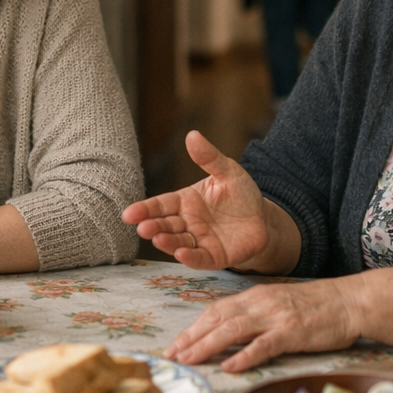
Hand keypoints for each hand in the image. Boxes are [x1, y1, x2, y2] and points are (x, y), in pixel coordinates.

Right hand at [123, 130, 275, 269]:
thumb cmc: (242, 195)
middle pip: (165, 224)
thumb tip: (192, 134)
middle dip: (153, 227)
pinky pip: (200, 258)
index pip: (161, 204)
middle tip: (143, 228)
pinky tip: (181, 253)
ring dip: (167, 242)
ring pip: (178, 242)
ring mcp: (200, 240)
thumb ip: (209, 157)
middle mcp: (188, 222)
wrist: (264, 220)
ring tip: (158, 239)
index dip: (145, 209)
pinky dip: (190, 257)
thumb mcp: (227, 171)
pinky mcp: (215, 256)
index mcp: (186, 201)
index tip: (129, 214)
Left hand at [165, 277, 363, 371]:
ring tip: (190, 360)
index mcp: (254, 297)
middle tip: (172, 356)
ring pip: (233, 329)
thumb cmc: (317, 307)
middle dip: (191, 338)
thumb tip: (230, 336)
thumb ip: (255, 317)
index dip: (193, 328)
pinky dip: (245, 355)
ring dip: (207, 345)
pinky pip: (265, 344)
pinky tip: (230, 366)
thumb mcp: (278, 305)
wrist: (350, 300)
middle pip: (217, 319)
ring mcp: (275, 317)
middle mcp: (260, 303)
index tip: (176, 344)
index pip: (215, 311)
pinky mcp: (293, 331)